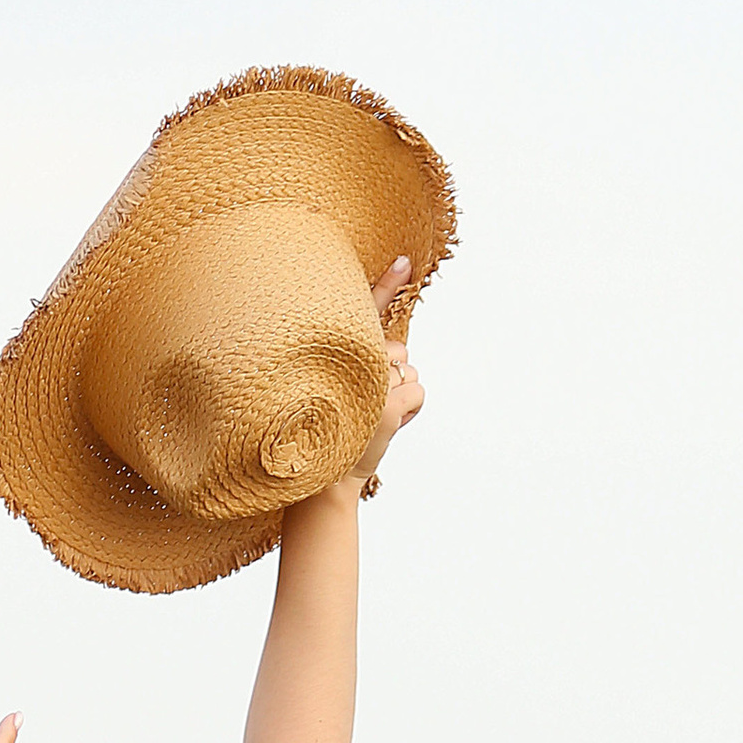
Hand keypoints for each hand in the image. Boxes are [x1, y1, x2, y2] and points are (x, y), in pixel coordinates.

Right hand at [349, 256, 426, 488]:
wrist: (323, 480)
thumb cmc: (331, 437)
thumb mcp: (341, 395)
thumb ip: (363, 368)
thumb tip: (398, 365)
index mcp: (337, 354)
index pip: (366, 312)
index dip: (386, 284)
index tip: (404, 261)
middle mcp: (353, 360)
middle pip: (397, 352)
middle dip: (391, 377)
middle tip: (364, 407)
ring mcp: (373, 380)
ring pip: (410, 373)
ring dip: (399, 397)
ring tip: (371, 420)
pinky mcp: (391, 402)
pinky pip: (419, 395)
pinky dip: (410, 414)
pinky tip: (387, 427)